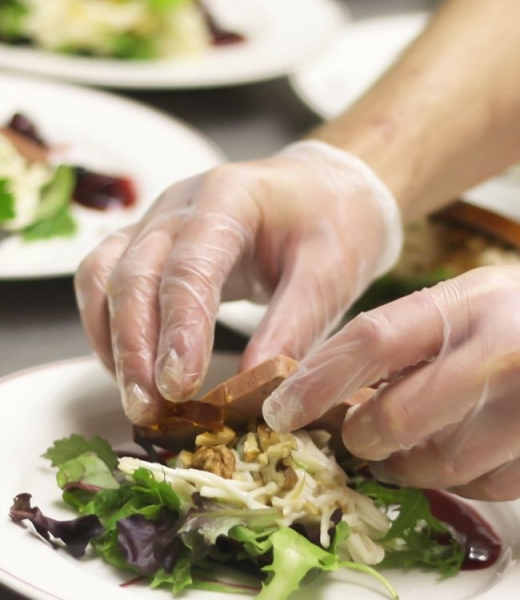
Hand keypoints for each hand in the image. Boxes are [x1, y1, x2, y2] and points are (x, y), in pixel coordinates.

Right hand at [74, 140, 401, 424]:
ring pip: (105, 278)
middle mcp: (181, 205)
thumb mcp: (331, 273)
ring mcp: (159, 221)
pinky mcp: (152, 244)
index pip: (190, 266)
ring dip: (113, 343)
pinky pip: (106, 283)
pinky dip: (110, 329)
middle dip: (135, 347)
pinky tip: (132, 373)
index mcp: (230, 198)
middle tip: (148, 407)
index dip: (180, 329)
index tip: (179, 386)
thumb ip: (295, 326)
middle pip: (133, 274)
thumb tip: (260, 391)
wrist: (327, 191)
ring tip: (138, 400)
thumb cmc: (335, 226)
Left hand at [263, 249, 519, 500]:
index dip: (315, 380)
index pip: (371, 340)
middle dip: (362, 438)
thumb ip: (426, 336)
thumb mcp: (492, 296)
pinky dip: (460, 479)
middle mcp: (503, 350)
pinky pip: (483, 486)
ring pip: (436, 463)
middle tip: (357, 437)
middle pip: (393, 416)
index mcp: (474, 301)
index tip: (280, 407)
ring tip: (413, 449)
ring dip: (409, 466)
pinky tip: (470, 453)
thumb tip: (353, 384)